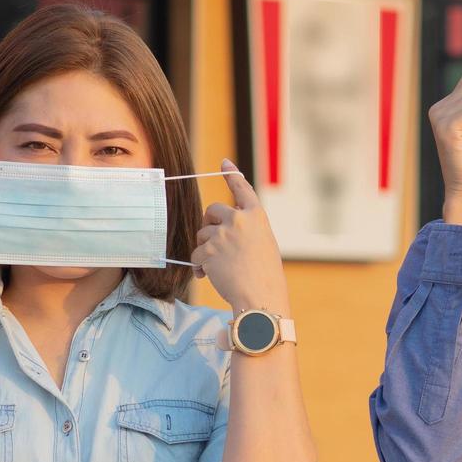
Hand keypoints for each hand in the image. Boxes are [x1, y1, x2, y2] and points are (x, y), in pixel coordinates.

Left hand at [191, 160, 289, 315]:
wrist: (260, 298)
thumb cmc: (265, 276)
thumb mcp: (263, 244)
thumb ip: (246, 230)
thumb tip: (220, 229)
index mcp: (257, 216)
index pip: (243, 189)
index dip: (232, 175)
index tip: (225, 163)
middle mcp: (239, 219)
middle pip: (212, 210)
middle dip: (209, 224)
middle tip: (213, 241)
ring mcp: (222, 233)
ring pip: (202, 234)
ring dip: (205, 249)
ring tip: (218, 267)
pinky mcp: (208, 249)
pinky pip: (196, 254)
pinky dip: (200, 265)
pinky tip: (211, 275)